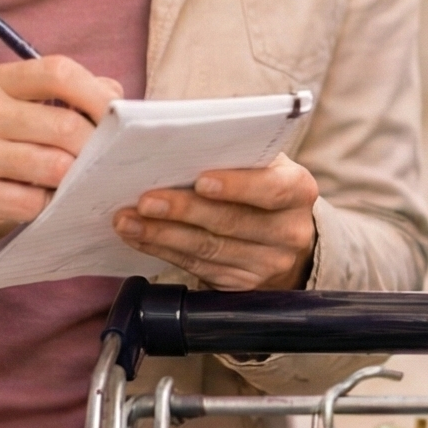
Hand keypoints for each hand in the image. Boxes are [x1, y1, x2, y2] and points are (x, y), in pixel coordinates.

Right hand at [0, 57, 119, 289]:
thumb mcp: (20, 115)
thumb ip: (68, 101)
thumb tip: (119, 98)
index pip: (58, 72)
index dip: (97, 94)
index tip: (120, 118)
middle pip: (65, 126)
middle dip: (95, 149)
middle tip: (104, 165)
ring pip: (54, 166)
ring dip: (74, 182)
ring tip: (73, 185)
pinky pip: (33, 203)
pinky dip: (49, 208)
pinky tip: (44, 206)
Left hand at [115, 155, 319, 290]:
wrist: (282, 233)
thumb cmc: (260, 182)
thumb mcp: (261, 163)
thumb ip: (234, 154)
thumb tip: (177, 143)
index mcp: (298, 190)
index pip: (271, 189)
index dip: (237, 186)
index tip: (201, 180)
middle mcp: (290, 231)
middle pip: (232, 223)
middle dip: (184, 211)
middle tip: (145, 201)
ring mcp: (269, 263)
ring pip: (210, 249)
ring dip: (162, 235)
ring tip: (128, 221)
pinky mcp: (243, 284)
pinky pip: (198, 267)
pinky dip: (164, 250)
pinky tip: (141, 237)